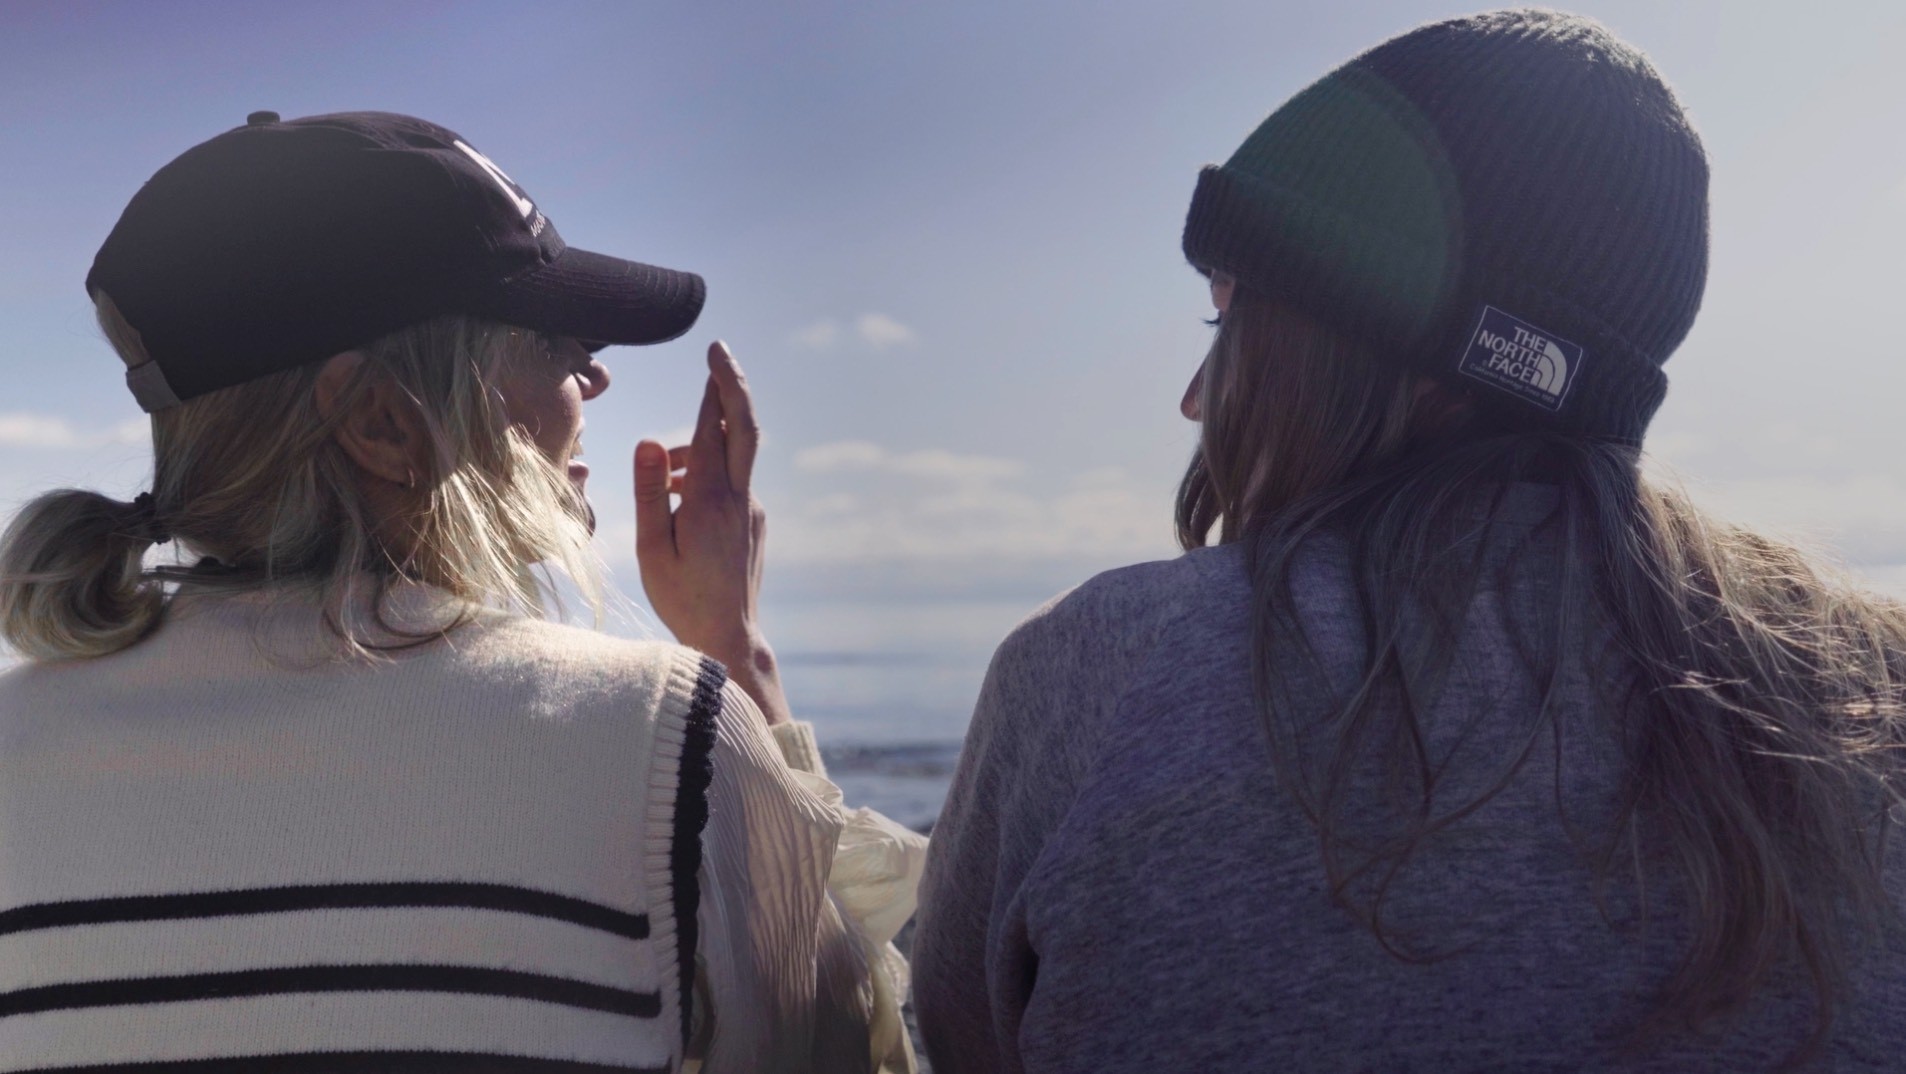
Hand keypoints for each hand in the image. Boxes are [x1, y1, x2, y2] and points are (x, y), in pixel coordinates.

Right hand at [633, 341, 790, 724]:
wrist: (729, 639)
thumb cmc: (683, 598)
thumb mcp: (652, 548)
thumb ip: (650, 492)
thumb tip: (649, 441)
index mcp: (712, 501)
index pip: (716, 431)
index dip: (716, 388)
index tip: (715, 352)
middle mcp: (740, 499)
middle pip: (742, 429)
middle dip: (730, 387)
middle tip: (718, 353)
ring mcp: (752, 510)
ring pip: (728, 459)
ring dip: (697, 450)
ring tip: (661, 475)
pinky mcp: (753, 521)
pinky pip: (730, 482)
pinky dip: (704, 474)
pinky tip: (677, 499)